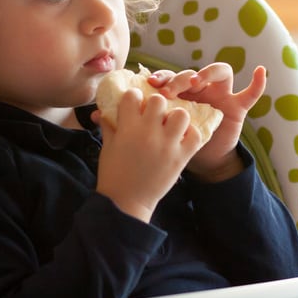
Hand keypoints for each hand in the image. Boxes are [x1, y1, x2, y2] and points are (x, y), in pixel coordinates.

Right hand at [92, 87, 206, 221]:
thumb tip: (102, 112)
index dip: (133, 98)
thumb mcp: (108, 146)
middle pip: (159, 100)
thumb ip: (108, 126)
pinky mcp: (181, 157)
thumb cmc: (113, 173)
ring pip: (181, 114)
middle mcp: (148, 132)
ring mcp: (167, 145)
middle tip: (154, 116)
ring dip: (176, 118)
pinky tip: (181, 139)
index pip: (133, 96)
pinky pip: (195, 135)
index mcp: (127, 127)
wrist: (126, 201)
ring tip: (170, 127)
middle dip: (156, 105)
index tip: (134, 105)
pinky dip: (190, 135)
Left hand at [147, 63, 266, 181]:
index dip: (162, 77)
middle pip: (193, 73)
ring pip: (220, 72)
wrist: (201, 161)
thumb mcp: (161, 129)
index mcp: (181, 91)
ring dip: (207, 72)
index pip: (172, 75)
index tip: (151, 84)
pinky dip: (257, 84)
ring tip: (196, 82)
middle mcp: (201, 89)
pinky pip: (250, 94)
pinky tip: (260, 71)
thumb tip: (109, 110)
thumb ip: (144, 116)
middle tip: (169, 91)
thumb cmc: (178, 142)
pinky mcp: (237, 107)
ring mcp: (221, 95)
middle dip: (180, 78)